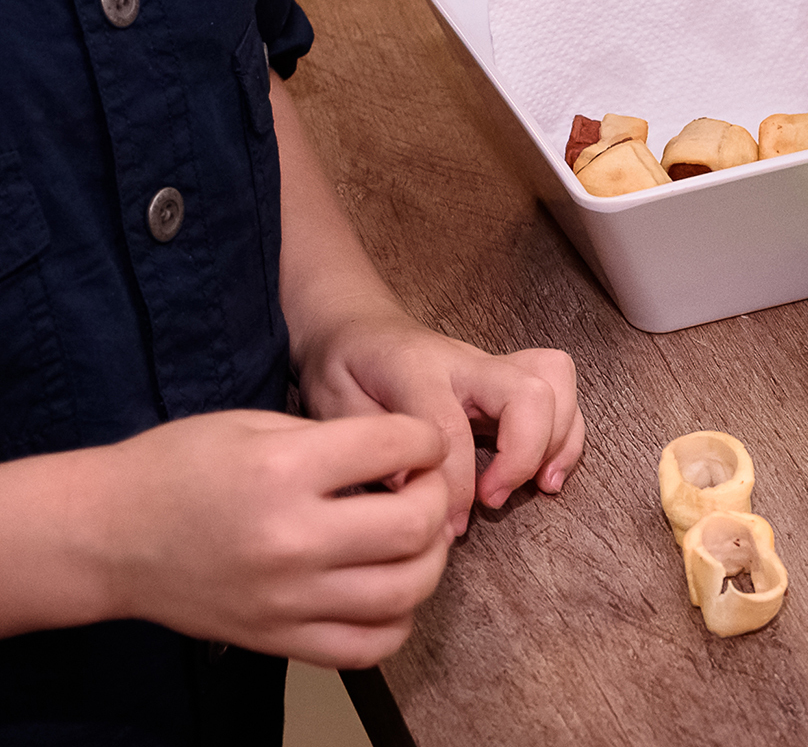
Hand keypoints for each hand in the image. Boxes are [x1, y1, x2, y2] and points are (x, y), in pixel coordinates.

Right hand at [77, 409, 450, 668]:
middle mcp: (291, 539)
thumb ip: (332, 438)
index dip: (426, 438)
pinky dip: (398, 619)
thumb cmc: (177, 467)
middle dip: (437, 495)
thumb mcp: (254, 424)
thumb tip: (402, 454)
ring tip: (414, 536)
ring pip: (406, 591)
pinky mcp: (279, 639)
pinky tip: (389, 588)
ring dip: (429, 559)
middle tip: (424, 484)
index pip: (395, 447)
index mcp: (284, 471)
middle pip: (415, 526)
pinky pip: (369, 646)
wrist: (107, 537)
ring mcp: (287, 599)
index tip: (421, 442)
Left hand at [292, 300, 584, 534]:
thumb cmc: (343, 371)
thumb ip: (376, 452)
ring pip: (555, 381)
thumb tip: (417, 500)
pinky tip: (547, 475)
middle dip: (523, 454)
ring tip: (537, 487)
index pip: (449, 427)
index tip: (448, 529)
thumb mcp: (335, 410)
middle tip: (492, 500)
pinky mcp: (511, 375)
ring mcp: (493, 364)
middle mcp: (464, 360)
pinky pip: (561, 389)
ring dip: (557, 441)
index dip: (455, 486)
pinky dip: (567, 435)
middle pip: (526, 392)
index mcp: (414, 368)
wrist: (356, 327)